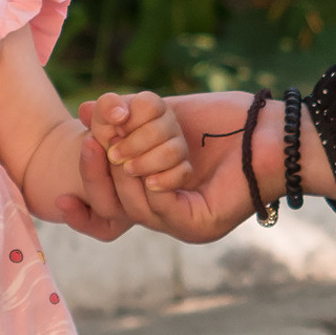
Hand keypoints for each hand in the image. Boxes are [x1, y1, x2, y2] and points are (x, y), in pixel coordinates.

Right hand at [69, 89, 276, 243]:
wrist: (274, 129)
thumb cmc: (227, 120)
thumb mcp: (165, 113)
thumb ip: (125, 116)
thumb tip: (85, 110)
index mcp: (156, 193)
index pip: (106, 209)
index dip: (82, 201)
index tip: (61, 187)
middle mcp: (168, 214)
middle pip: (113, 206)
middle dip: (98, 172)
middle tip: (93, 140)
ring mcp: (185, 224)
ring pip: (135, 206)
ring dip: (132, 168)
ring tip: (138, 142)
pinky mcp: (201, 225)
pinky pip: (162, 210)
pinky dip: (154, 184)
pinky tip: (158, 165)